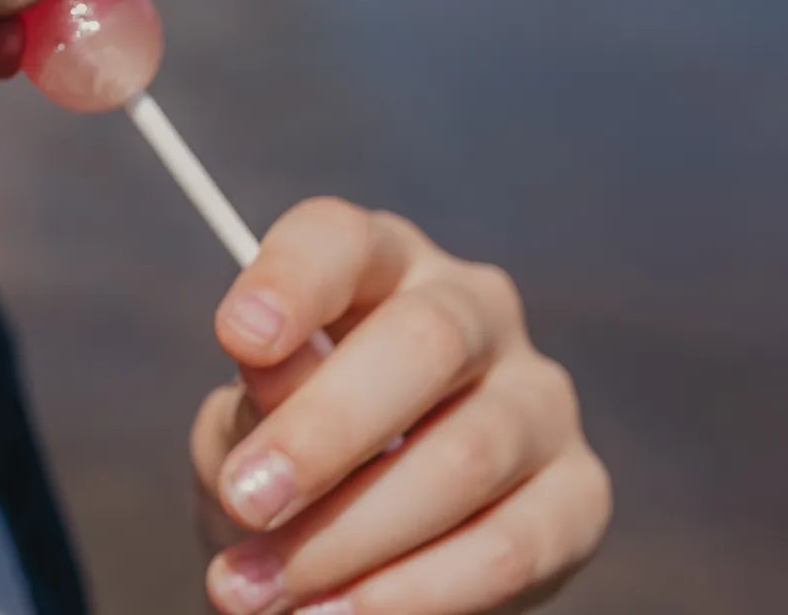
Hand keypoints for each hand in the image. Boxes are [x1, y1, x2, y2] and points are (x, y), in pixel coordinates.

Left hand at [187, 198, 611, 614]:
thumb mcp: (245, 426)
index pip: (339, 239)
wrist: (354, 547)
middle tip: (244, 500)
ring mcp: (539, 397)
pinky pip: (513, 546)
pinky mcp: (580, 494)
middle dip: (324, 432)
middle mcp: (473, 308)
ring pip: (467, 455)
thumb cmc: (285, 456)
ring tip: (258, 593)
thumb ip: (255, 401)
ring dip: (354, 536)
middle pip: (423, 341)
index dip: (292, 281)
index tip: (237, 339)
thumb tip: (272, 372)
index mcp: (377, 263)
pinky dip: (419, 592)